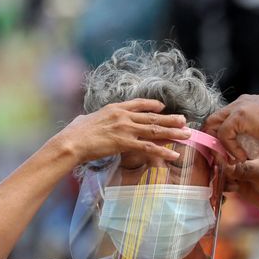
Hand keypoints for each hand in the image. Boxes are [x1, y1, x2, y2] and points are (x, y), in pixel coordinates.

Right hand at [53, 99, 190, 163]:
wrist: (71, 142)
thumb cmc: (74, 133)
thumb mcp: (85, 119)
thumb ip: (92, 118)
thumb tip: (85, 119)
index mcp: (114, 108)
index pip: (138, 104)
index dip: (152, 105)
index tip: (163, 107)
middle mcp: (123, 116)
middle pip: (153, 117)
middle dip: (171, 120)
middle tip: (185, 121)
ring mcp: (126, 129)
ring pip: (155, 131)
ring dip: (174, 133)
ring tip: (187, 135)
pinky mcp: (126, 143)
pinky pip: (149, 147)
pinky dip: (164, 151)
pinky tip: (175, 154)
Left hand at [205, 95, 258, 161]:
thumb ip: (252, 138)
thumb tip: (245, 152)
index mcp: (249, 106)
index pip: (225, 118)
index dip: (222, 136)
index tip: (227, 152)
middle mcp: (242, 103)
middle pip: (215, 118)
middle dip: (214, 138)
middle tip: (223, 155)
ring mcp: (240, 107)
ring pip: (215, 124)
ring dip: (221, 144)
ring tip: (232, 158)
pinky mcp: (239, 115)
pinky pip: (225, 133)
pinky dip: (230, 147)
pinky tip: (242, 156)